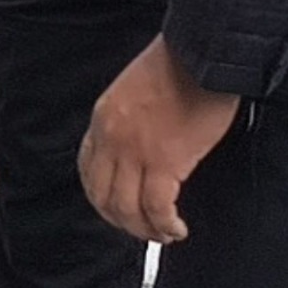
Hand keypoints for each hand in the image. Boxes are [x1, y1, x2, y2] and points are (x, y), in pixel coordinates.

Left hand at [79, 34, 241, 244]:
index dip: (102, 196)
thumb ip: (128, 120)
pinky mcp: (165, 161)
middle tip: (142, 229)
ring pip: (127, 209)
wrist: (199, 52)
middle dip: (122, 220)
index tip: (119, 207)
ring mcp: (135, 151)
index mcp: (103, 118)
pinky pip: (157, 208)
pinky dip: (165, 224)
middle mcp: (111, 138)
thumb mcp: (132, 91)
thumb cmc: (177, 65)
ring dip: (145, 230)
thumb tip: (140, 147)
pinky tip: (176, 228)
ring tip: (163, 234)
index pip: (87, 170)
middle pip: (103, 196)